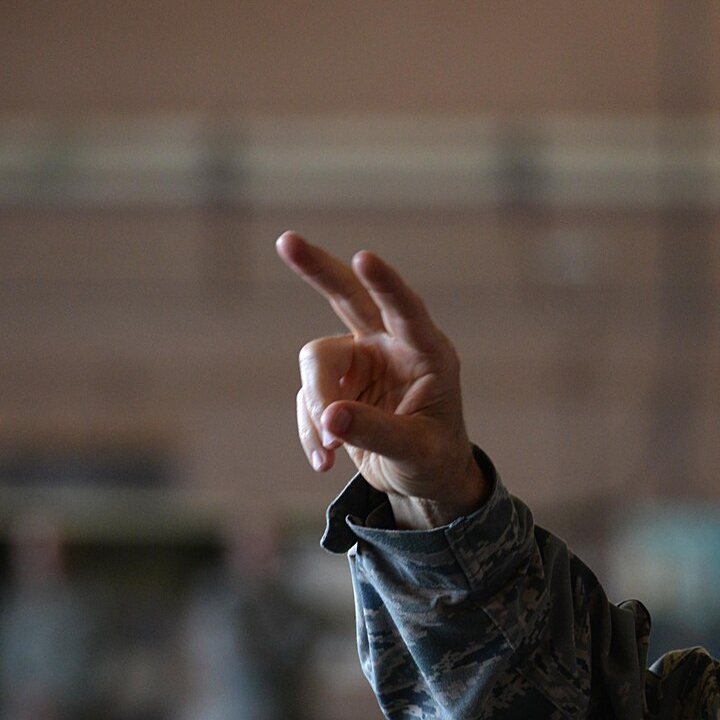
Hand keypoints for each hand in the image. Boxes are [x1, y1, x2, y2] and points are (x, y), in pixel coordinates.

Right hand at [278, 233, 488, 528]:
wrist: (422, 478)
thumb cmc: (433, 459)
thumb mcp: (416, 453)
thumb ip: (378, 433)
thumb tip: (329, 418)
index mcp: (426, 352)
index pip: (405, 309)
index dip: (385, 284)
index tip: (364, 259)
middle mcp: (390, 345)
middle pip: (349, 296)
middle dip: (318, 269)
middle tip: (287, 241)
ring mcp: (359, 360)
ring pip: (316, 361)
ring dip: (316, 404)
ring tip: (331, 451)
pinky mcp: (334, 383)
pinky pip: (308, 399)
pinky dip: (311, 431)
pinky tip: (325, 461)